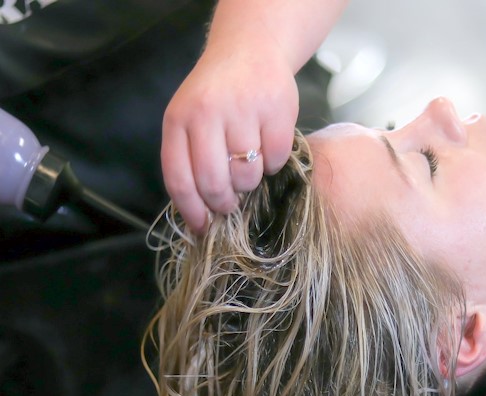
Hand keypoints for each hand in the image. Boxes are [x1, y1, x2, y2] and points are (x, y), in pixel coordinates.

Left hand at [161, 38, 298, 232]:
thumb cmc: (217, 96)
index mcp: (178, 120)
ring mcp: (243, 109)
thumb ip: (190, 159)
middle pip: (214, 183)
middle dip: (225, 202)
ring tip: (249, 163)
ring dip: (251, 180)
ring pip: (248, 174)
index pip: (179, 179)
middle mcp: (207, 113)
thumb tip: (201, 217)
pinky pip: (277, 159)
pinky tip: (268, 146)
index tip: (203, 228)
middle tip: (231, 202)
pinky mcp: (277, 109)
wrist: (250, 48)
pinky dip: (275, 162)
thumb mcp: (190, 120)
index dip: (192, 211)